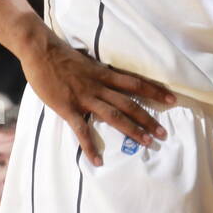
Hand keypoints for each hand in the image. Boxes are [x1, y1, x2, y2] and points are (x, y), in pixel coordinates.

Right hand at [24, 34, 175, 166]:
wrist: (41, 51)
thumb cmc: (62, 55)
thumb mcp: (87, 61)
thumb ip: (99, 72)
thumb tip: (110, 77)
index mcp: (105, 74)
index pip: (136, 83)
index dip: (155, 91)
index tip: (172, 99)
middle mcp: (100, 86)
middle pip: (130, 103)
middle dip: (148, 119)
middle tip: (163, 133)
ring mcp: (85, 98)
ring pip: (114, 116)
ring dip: (132, 130)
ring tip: (147, 143)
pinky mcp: (69, 108)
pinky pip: (82, 130)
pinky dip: (90, 147)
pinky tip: (97, 161)